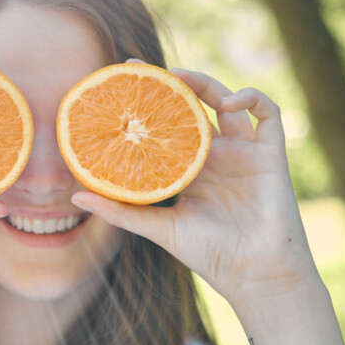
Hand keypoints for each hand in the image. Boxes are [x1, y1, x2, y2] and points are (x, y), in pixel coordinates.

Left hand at [70, 69, 317, 310]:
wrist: (254, 274)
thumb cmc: (209, 254)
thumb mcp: (158, 228)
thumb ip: (119, 210)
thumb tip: (73, 197)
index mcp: (191, 169)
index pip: (167, 124)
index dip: (149, 101)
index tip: (120, 81)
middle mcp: (217, 155)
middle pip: (194, 105)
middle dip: (171, 83)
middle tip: (141, 70)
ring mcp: (245, 152)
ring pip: (227, 101)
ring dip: (206, 83)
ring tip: (179, 77)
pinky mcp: (271, 153)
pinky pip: (268, 112)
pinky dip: (251, 97)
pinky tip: (228, 101)